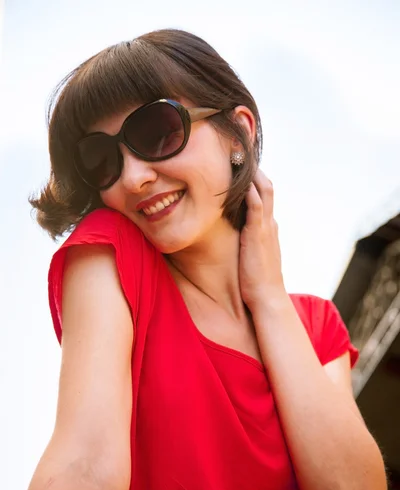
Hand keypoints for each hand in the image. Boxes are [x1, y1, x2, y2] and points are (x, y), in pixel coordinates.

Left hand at [239, 169, 285, 310]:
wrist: (267, 298)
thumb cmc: (256, 282)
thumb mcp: (253, 257)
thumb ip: (248, 243)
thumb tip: (236, 237)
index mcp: (268, 228)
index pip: (265, 195)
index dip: (255, 179)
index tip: (242, 165)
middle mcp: (270, 223)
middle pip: (267, 186)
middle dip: (255, 168)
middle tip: (240, 151)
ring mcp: (266, 228)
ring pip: (265, 191)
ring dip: (254, 172)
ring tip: (241, 155)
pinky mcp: (258, 234)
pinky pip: (256, 206)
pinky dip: (250, 191)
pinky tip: (241, 179)